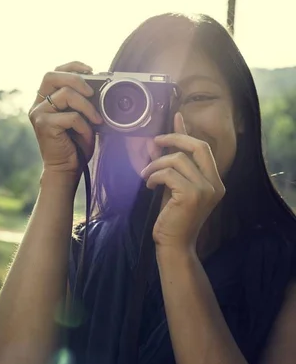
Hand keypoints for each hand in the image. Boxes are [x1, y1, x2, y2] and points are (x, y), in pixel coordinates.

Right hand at [28, 61, 102, 178]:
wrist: (66, 170)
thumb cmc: (75, 144)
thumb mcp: (81, 117)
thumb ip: (82, 101)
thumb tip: (99, 86)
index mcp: (45, 100)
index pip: (54, 72)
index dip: (72, 66)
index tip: (91, 70)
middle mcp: (38, 105)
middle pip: (51, 75)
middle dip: (76, 78)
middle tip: (92, 92)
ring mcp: (38, 114)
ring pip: (65, 94)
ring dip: (87, 106)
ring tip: (96, 119)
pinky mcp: (43, 125)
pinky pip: (71, 116)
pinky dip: (84, 125)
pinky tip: (87, 134)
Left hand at [140, 112, 225, 250]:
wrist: (174, 245)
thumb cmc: (173, 217)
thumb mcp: (174, 185)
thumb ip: (172, 164)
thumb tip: (161, 140)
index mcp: (215, 181)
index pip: (202, 148)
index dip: (187, 132)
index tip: (176, 117)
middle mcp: (215, 184)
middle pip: (197, 146)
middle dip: (174, 138)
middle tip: (156, 141)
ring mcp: (206, 189)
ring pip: (177, 159)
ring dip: (156, 164)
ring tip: (147, 175)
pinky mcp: (192, 195)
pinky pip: (168, 173)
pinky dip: (154, 176)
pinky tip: (150, 185)